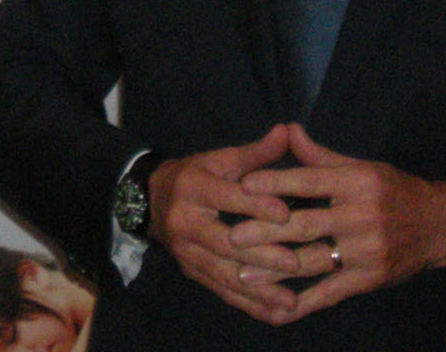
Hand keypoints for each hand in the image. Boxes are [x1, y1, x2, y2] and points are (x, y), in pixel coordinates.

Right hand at [146, 124, 301, 322]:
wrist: (151, 199)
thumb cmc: (196, 175)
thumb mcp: (220, 159)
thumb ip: (256, 153)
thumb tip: (287, 131)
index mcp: (193, 187)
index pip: (227, 197)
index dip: (256, 205)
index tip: (286, 214)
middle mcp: (184, 221)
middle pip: (224, 242)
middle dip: (260, 255)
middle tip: (294, 263)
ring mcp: (185, 251)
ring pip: (223, 274)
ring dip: (258, 290)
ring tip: (291, 302)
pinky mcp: (190, 271)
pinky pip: (221, 291)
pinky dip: (249, 304)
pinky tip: (275, 314)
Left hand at [227, 124, 445, 319]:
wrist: (440, 225)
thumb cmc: (393, 190)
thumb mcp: (361, 167)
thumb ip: (320, 155)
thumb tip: (287, 130)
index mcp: (356, 183)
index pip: (308, 181)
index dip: (274, 184)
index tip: (243, 185)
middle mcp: (361, 216)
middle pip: (305, 224)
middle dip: (266, 231)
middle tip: (232, 236)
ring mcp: (366, 251)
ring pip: (313, 260)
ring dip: (275, 269)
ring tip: (242, 272)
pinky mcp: (369, 279)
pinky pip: (331, 292)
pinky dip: (304, 303)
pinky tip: (280, 309)